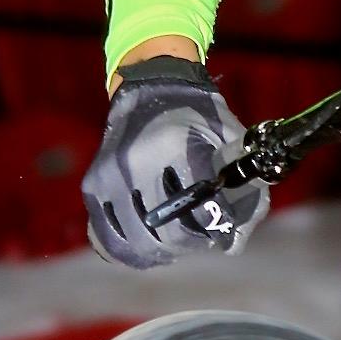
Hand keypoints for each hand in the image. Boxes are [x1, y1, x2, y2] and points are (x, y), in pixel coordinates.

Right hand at [82, 57, 267, 267]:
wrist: (154, 88)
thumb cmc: (202, 121)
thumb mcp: (235, 146)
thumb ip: (248, 197)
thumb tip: (230, 247)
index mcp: (175, 147)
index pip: (197, 211)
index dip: (214, 227)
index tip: (220, 224)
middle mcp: (136, 161)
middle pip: (166, 234)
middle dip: (190, 243)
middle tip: (200, 235)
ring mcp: (109, 175)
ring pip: (136, 243)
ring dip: (161, 251)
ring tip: (175, 239)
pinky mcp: (93, 186)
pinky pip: (106, 238)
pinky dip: (129, 250)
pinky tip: (147, 244)